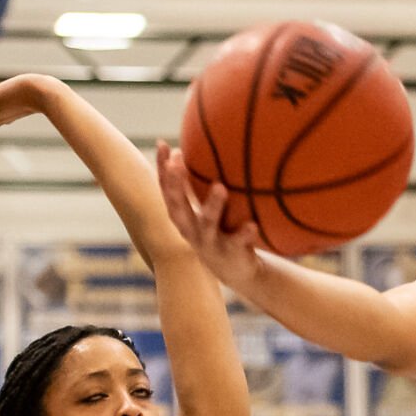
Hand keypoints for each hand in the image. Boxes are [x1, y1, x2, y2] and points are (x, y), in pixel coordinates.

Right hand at [156, 140, 264, 289]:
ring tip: (220, 187)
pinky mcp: (230, 254)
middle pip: (177, 207)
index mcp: (183, 216)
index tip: (162, 144)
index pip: (167, 189)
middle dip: (175, 185)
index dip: (162, 168)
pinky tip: (253, 224)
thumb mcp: (208, 208)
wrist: (235, 271)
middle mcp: (191, 229)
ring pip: (207, 224)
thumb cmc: (220, 230)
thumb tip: (203, 145)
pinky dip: (244, 234)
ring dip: (212, 205)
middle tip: (177, 163)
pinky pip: (238, 242)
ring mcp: (210, 243)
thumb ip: (202, 184)